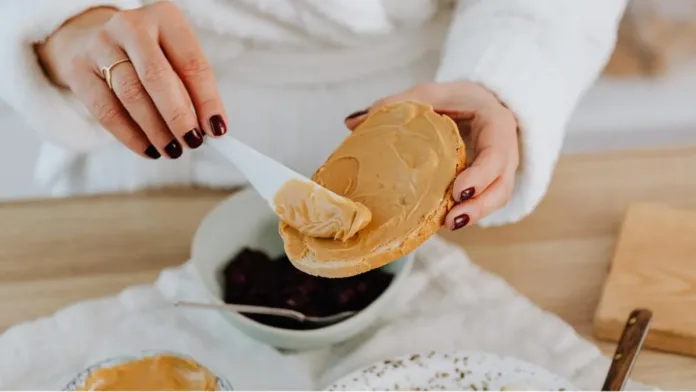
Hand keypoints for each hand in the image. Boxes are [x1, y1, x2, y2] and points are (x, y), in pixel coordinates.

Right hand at [36, 2, 226, 158]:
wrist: (91, 38)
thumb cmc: (147, 53)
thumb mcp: (174, 56)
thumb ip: (192, 87)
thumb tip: (210, 128)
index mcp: (165, 18)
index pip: (192, 63)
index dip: (207, 100)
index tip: (217, 129)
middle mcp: (131, 26)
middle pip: (158, 78)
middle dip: (178, 117)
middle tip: (192, 142)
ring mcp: (100, 45)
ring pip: (132, 96)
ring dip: (156, 130)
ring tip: (172, 150)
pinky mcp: (79, 69)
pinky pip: (106, 111)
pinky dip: (130, 136)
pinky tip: (148, 149)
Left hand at [344, 82, 518, 228]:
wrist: (481, 102)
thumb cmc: (456, 98)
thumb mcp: (429, 93)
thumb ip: (396, 104)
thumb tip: (352, 123)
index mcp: (496, 124)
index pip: (497, 154)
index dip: (481, 175)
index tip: (458, 191)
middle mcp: (505, 150)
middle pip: (502, 185)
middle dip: (480, 206)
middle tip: (452, 220)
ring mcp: (500, 169)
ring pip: (496, 198)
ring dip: (474, 215)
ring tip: (446, 225)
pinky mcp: (489, 183)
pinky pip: (483, 201)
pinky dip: (466, 211)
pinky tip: (442, 221)